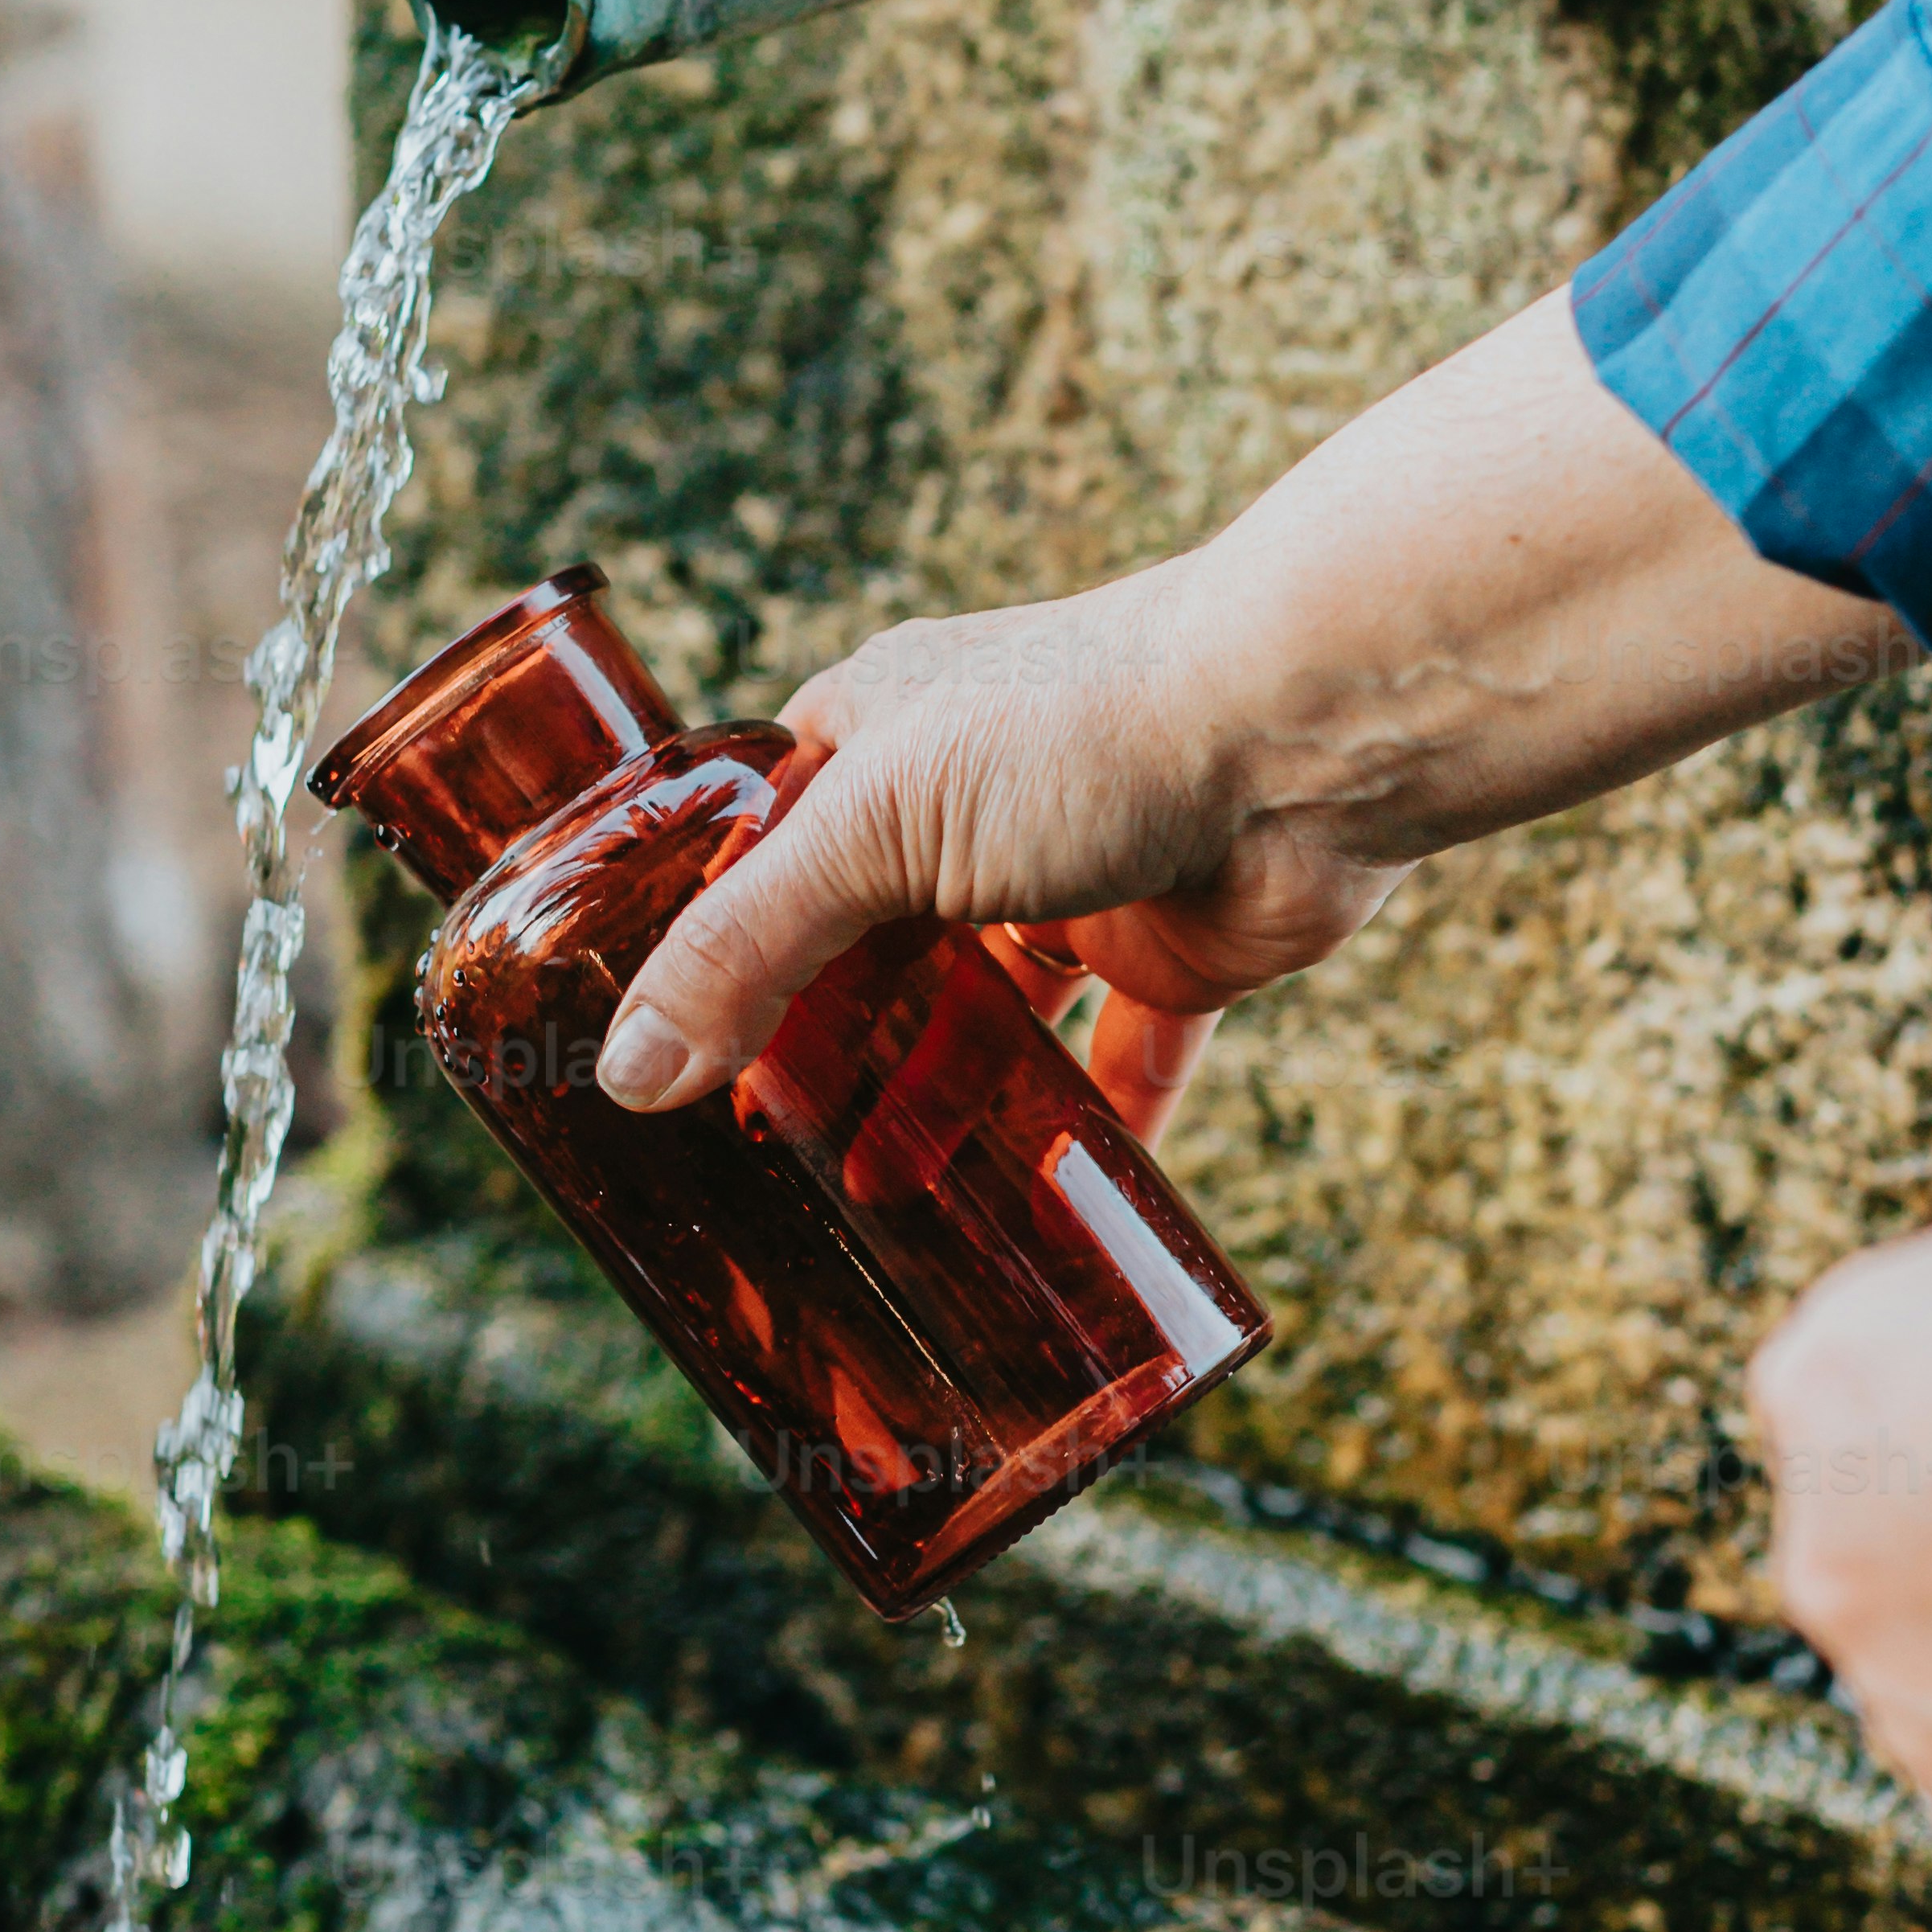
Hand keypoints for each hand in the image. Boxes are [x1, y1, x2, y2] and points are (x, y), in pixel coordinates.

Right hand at [602, 550, 1397, 1146]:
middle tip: (767, 1158)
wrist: (1303, 734)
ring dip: (934, 1102)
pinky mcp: (1164, 950)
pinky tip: (1041, 1202)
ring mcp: (1065, 879)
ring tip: (880, 1198)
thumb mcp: (874, 829)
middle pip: (865, 953)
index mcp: (871, 743)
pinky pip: (1117, 1059)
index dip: (717, 958)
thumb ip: (747, 949)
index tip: (672, 1066)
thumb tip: (628, 1069)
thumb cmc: (1080, 729)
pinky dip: (1083, 1128)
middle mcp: (961, 807)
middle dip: (821, 1054)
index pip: (760, 861)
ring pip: (982, 1014)